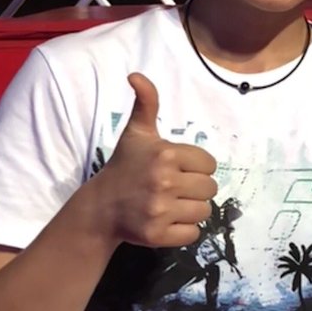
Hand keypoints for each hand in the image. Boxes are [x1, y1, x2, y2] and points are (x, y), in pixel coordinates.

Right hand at [94, 73, 217, 248]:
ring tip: (173, 204)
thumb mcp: (137, 132)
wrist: (100, 207)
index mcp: (166, 154)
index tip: (178, 168)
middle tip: (176, 187)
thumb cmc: (125, 166)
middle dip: (197, 188)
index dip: (197, 167)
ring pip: (204, 211)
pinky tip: (168, 220)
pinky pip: (193, 234)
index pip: (209, 164)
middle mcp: (164, 182)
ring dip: (192, 209)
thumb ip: (146, 102)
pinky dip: (185, 230)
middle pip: (210, 188)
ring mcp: (160, 210)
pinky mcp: (157, 235)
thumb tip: (136, 75)